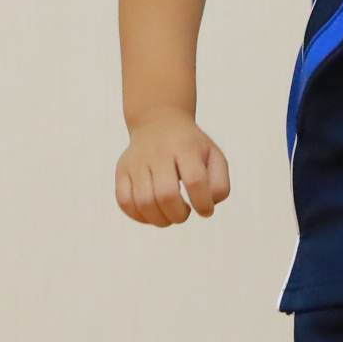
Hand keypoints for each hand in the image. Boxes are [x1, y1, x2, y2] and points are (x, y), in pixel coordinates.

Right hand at [115, 115, 231, 225]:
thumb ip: (220, 184)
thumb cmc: (191, 148)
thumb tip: (208, 208)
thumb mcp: (214, 156)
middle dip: (179, 215)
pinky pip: (124, 201)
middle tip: (184, 213)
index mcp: (185, 147)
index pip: (195, 181)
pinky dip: (139, 216)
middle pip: (166, 194)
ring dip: (160, 219)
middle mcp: (158, 152)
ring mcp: (137, 161)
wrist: (158, 122)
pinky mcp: (122, 171)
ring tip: (170, 215)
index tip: (205, 210)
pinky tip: (152, 214)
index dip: (203, 203)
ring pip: (144, 202)